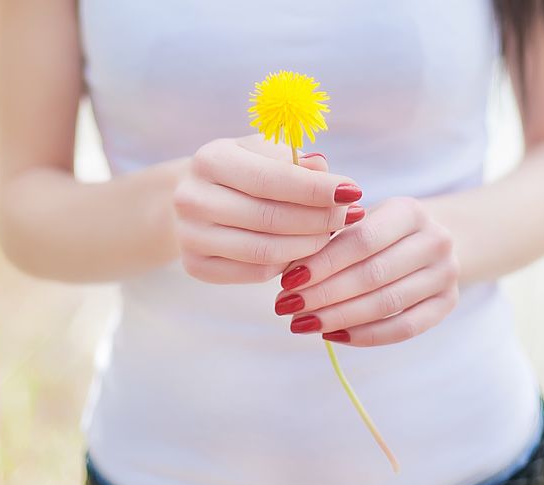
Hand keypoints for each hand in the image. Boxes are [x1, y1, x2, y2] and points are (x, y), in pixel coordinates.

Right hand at [173, 135, 364, 283]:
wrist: (192, 197)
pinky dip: (288, 264)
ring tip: (331, 234)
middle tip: (349, 217)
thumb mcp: (262, 152)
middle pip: (270, 218)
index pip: (272, 179)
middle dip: (319, 219)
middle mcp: (193, 198)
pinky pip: (255, 273)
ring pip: (265, 251)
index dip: (316, 189)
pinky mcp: (195, 266)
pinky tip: (304, 251)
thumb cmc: (239, 171)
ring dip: (308, 246)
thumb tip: (326, 172)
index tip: (352, 192)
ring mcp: (191, 236)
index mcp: (210, 159)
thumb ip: (294, 160)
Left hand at [273, 197, 458, 345]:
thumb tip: (287, 270)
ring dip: (339, 317)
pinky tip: (333, 335)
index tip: (287, 280)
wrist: (432, 240)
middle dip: (325, 294)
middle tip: (287, 306)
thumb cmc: (380, 230)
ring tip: (303, 323)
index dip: (323, 263)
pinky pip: (405, 328)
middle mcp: (435, 240)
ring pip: (387, 304)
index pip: (362, 240)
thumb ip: (328, 237)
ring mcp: (446, 274)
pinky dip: (366, 335)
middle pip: (373, 274)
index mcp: (410, 210)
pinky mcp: (448, 303)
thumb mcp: (359, 220)